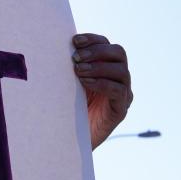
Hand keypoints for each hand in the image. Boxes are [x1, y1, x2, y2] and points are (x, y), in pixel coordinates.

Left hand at [71, 34, 131, 149]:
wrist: (70, 139)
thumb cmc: (67, 108)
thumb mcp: (68, 83)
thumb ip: (71, 66)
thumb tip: (57, 45)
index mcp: (107, 67)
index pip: (106, 44)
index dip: (92, 40)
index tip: (74, 41)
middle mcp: (119, 77)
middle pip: (118, 53)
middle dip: (96, 51)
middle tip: (75, 58)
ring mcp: (123, 93)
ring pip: (121, 70)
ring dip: (98, 66)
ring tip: (78, 71)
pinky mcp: (121, 109)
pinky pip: (118, 91)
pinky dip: (102, 83)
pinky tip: (86, 83)